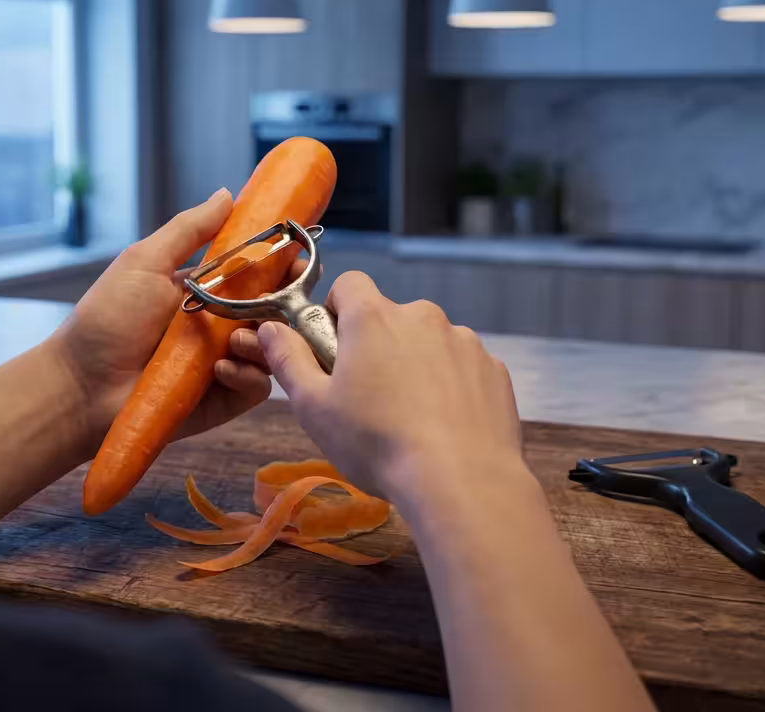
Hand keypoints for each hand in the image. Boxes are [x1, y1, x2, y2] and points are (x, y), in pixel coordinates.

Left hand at [50, 189, 302, 452]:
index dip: (283, 262)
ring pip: (274, 347)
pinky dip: (247, 374)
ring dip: (264, 339)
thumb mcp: (146, 262)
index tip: (297, 252)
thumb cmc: (106, 320)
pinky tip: (220, 369)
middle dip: (289, 299)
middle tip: (288, 294)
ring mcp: (226, 362)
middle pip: (278, 309)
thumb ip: (189, 229)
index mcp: (208, 291)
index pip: (260, 273)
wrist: (81, 385)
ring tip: (235, 340)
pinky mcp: (225, 398)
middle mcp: (222, 325)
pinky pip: (258, 385)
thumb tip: (227, 194)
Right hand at [255, 272, 525, 502]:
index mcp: (373, 317)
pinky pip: (463, 367)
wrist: (462, 480)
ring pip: (429, 343)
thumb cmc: (377, 443)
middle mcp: (422, 316)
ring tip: (410, 419)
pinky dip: (451, 387)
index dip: (335, 311)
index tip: (333, 350)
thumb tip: (270, 329)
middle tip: (367, 396)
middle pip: (390, 317)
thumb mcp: (314, 408)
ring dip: (416, 366)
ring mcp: (463, 341)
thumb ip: (288, 360)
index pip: (348, 284)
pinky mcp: (494, 369)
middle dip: (377, 345)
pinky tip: (444, 427)